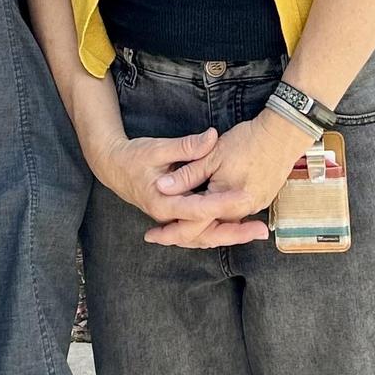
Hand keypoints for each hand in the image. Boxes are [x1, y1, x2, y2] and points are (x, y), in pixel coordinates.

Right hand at [91, 128, 268, 247]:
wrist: (113, 167)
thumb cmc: (135, 156)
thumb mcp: (158, 147)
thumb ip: (186, 146)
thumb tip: (212, 137)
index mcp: (164, 202)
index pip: (200, 208)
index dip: (224, 203)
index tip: (246, 197)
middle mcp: (168, 217)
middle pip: (206, 232)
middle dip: (235, 232)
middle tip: (261, 230)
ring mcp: (171, 220)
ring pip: (203, 236)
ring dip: (229, 235)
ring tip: (255, 231)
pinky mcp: (175, 218)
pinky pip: (198, 231)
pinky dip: (217, 231)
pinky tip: (236, 229)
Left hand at [143, 110, 313, 247]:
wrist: (284, 133)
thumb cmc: (249, 140)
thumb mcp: (213, 155)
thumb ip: (188, 174)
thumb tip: (162, 186)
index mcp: (229, 201)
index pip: (195, 224)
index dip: (171, 230)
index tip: (151, 235)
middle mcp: (243, 210)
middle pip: (207, 232)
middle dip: (181, 236)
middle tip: (157, 238)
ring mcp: (254, 206)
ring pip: (220, 227)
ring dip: (198, 230)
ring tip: (174, 231)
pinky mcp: (260, 199)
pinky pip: (232, 218)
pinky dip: (214, 221)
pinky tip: (204, 218)